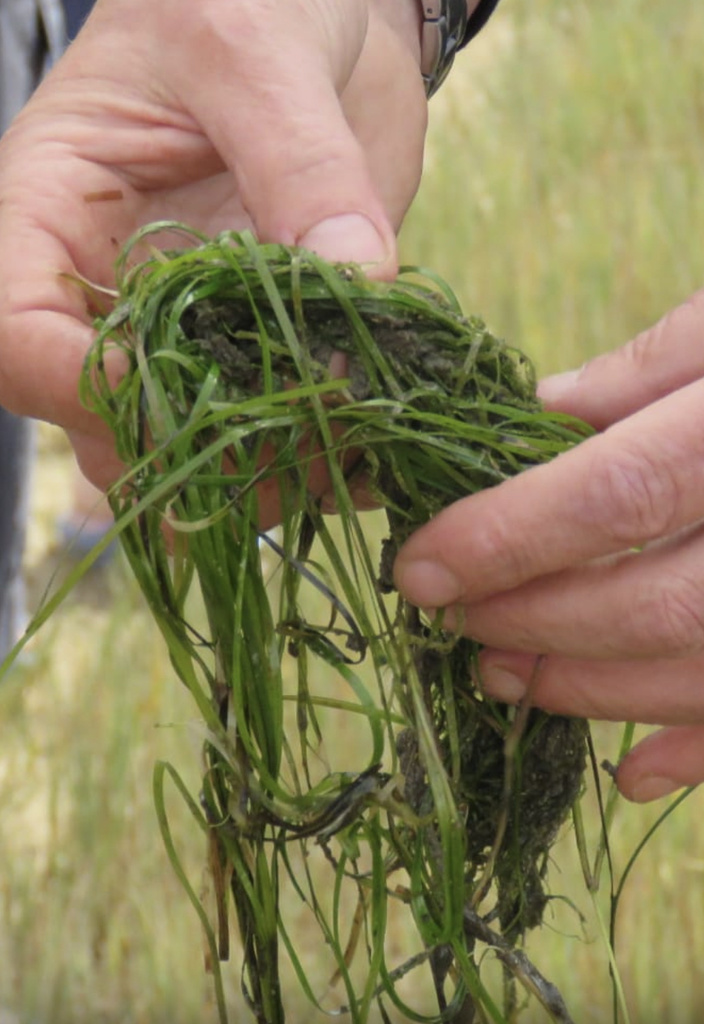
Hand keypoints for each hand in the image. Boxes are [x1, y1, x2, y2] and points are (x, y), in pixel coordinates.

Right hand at [0, 0, 426, 502]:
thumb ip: (300, 163)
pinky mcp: (255, 345)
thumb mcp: (257, 48)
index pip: (15, 334)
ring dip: (250, 479)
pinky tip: (364, 455)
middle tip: (284, 459)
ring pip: (180, 449)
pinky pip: (262, 427)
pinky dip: (306, 457)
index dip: (76, 384)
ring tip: (337, 464)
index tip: (173, 393)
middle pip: (99, 422)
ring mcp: (183, 330)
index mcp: (52, 213)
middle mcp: (106, 291)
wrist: (322, 18)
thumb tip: (350, 276)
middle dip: (183, 456)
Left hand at [394, 288, 703, 802]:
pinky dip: (702, 751)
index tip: (419, 567)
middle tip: (453, 622)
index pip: (616, 494)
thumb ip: (650, 368)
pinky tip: (633, 770)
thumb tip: (537, 414)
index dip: (506, 538)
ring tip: (504, 679)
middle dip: (536, 622)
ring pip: (702, 672)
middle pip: (653, 603)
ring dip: (592, 690)